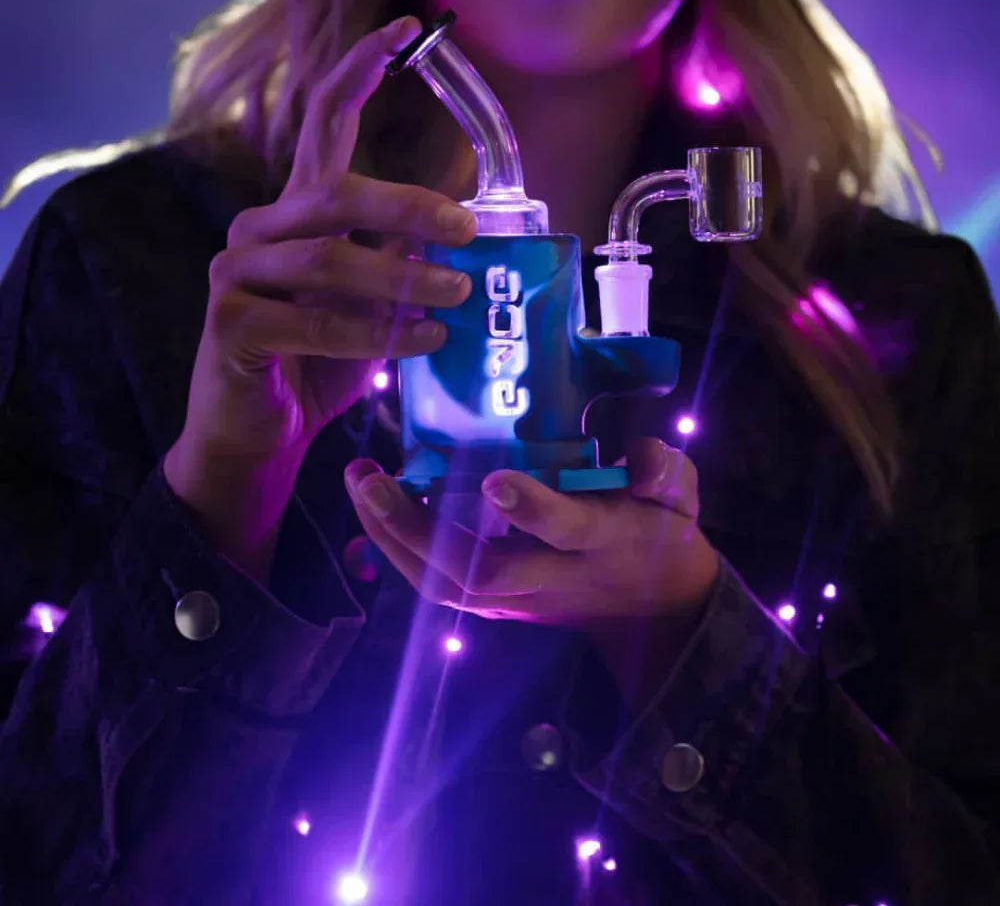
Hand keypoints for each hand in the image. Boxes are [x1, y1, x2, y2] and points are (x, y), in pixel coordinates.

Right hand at [165, 15, 477, 580]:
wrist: (259, 433)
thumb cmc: (318, 364)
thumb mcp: (371, 304)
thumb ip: (398, 262)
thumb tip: (458, 229)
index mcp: (294, 212)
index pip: (321, 123)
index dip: (359, 71)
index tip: (406, 30)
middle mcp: (258, 229)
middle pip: (334, 192)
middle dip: (408, 207)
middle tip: (466, 232)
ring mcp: (236, 273)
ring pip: (327, 258)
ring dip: (401, 278)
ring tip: (458, 295)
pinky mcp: (231, 323)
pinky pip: (311, 320)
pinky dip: (372, 332)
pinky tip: (420, 341)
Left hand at [343, 438, 718, 627]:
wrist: (652, 613)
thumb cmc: (661, 538)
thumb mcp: (682, 499)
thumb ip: (666, 472)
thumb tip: (638, 455)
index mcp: (600, 542)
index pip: (565, 531)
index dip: (532, 510)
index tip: (495, 480)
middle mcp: (551, 579)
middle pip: (479, 572)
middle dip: (419, 531)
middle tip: (373, 480)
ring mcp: (518, 601)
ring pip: (445, 587)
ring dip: (394, 541)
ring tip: (360, 486)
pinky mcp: (498, 607)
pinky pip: (439, 588)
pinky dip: (401, 553)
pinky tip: (374, 511)